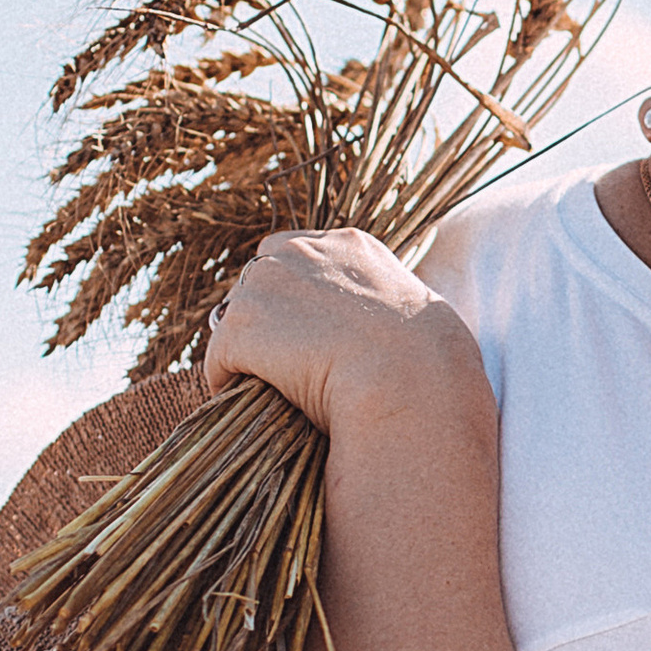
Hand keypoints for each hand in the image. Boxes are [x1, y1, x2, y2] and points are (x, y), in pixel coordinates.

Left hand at [207, 229, 483, 438]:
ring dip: (250, 353)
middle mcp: (303, 250)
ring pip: (239, 321)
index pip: (301, 257)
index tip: (310, 336)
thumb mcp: (420, 317)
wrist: (408, 383)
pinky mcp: (240, 325)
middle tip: (285, 365)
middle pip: (259, 280)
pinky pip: (220, 362)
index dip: (300, 301)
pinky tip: (257, 406)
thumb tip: (384, 338)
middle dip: (267, 320)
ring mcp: (267, 284)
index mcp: (351, 245)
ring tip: (273, 389)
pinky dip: (231, 385)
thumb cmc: (430, 366)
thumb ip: (389, 309)